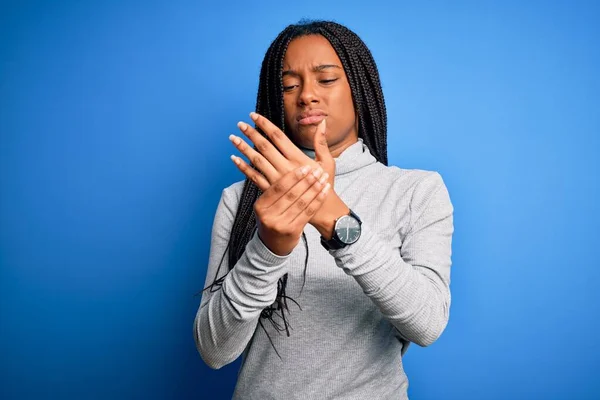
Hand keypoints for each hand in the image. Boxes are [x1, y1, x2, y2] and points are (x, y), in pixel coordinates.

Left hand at [229, 113, 348, 238]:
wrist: (320, 209)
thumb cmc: (324, 184)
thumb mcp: (327, 162)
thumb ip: (321, 141)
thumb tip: (322, 121)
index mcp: (298, 158)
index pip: (278, 136)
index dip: (265, 125)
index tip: (254, 116)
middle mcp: (286, 168)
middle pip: (264, 147)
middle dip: (251, 134)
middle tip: (240, 124)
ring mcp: (277, 180)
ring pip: (257, 161)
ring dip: (244, 149)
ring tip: (233, 138)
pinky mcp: (271, 191)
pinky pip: (254, 178)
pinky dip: (243, 168)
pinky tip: (234, 159)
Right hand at [240, 164, 330, 255]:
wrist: (272, 245)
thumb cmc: (272, 219)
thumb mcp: (265, 206)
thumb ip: (273, 189)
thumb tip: (281, 162)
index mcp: (260, 205)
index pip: (278, 187)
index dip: (293, 176)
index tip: (305, 167)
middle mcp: (269, 215)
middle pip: (291, 194)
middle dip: (307, 180)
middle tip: (317, 170)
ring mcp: (281, 225)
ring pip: (301, 202)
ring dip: (315, 188)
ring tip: (323, 178)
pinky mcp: (293, 231)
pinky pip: (308, 212)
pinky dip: (318, 200)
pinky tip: (324, 191)